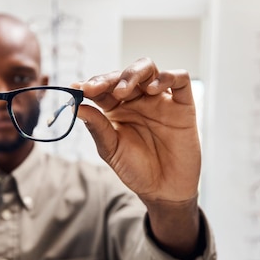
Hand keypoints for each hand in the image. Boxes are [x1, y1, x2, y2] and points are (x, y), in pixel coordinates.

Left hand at [72, 58, 200, 205]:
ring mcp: (160, 99)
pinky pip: (180, 79)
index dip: (91, 85)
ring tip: (122, 90)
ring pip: (149, 68)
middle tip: (97, 89)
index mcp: (117, 108)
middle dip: (109, 78)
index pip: (103, 88)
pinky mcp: (183, 104)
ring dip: (133, 73)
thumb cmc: (136, 170)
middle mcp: (138, 100)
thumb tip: (76, 107)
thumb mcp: (111, 150)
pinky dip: (167, 77)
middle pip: (124, 74)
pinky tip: (152, 89)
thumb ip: (97, 127)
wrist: (164, 190)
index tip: (78, 88)